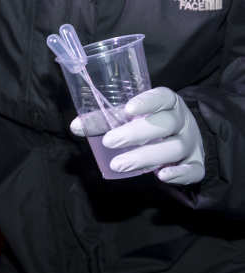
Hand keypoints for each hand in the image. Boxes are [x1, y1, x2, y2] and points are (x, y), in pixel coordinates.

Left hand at [69, 87, 204, 183]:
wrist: (184, 137)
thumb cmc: (149, 122)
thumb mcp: (131, 117)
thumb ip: (105, 119)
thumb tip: (75, 126)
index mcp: (168, 102)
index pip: (163, 97)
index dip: (147, 101)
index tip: (127, 109)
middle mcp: (182, 121)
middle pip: (165, 124)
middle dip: (136, 134)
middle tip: (110, 142)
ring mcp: (192, 143)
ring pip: (175, 147)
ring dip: (146, 157)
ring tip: (119, 164)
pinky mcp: (196, 163)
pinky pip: (194, 169)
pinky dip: (179, 174)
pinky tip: (162, 176)